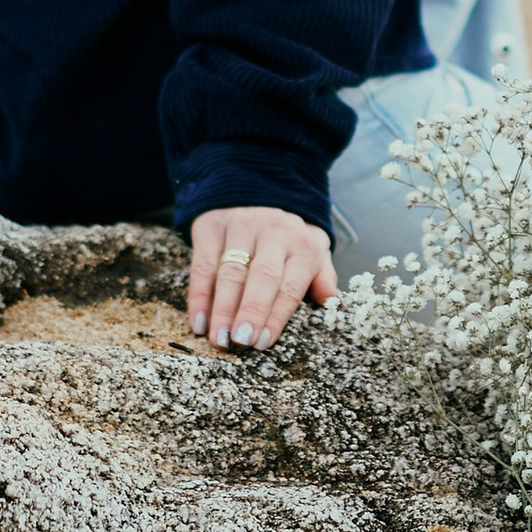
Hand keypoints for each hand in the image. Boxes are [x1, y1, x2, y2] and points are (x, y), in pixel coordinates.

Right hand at [186, 206, 335, 352]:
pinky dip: (199, 295)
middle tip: (241, 341)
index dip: (276, 315)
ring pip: (230, 271)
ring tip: (219, 338)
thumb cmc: (288, 237)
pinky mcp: (212, 225)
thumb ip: (322, 276)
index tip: (263, 342)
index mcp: (302, 245)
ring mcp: (241, 226)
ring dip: (222, 308)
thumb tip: (334, 301)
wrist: (258, 189)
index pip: (291, 285)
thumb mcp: (313, 250)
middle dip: (251, 311)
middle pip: (262, 276)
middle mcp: (273, 232)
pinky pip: (203, 264)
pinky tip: (198, 321)